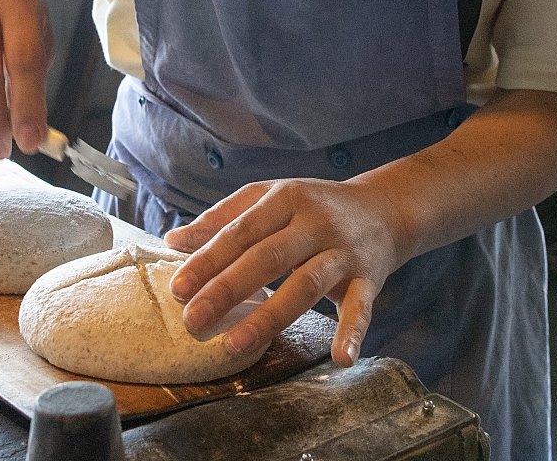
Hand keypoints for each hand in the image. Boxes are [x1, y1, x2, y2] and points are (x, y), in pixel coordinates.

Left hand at [164, 177, 410, 367]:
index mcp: (285, 198)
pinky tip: (341, 358)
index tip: (178, 289)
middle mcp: (315, 222)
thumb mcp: (269, 198)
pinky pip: (361, 307)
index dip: (209, 260)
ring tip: (235, 344)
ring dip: (270, 316)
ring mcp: (343, 251)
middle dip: (228, 290)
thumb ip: (222, 219)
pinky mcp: (369, 278)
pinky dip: (352, 333)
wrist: (383, 208)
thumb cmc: (312, 206)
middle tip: (194, 321)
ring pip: (305, 285)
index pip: (240, 231)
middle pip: (267, 258)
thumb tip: (173, 240)